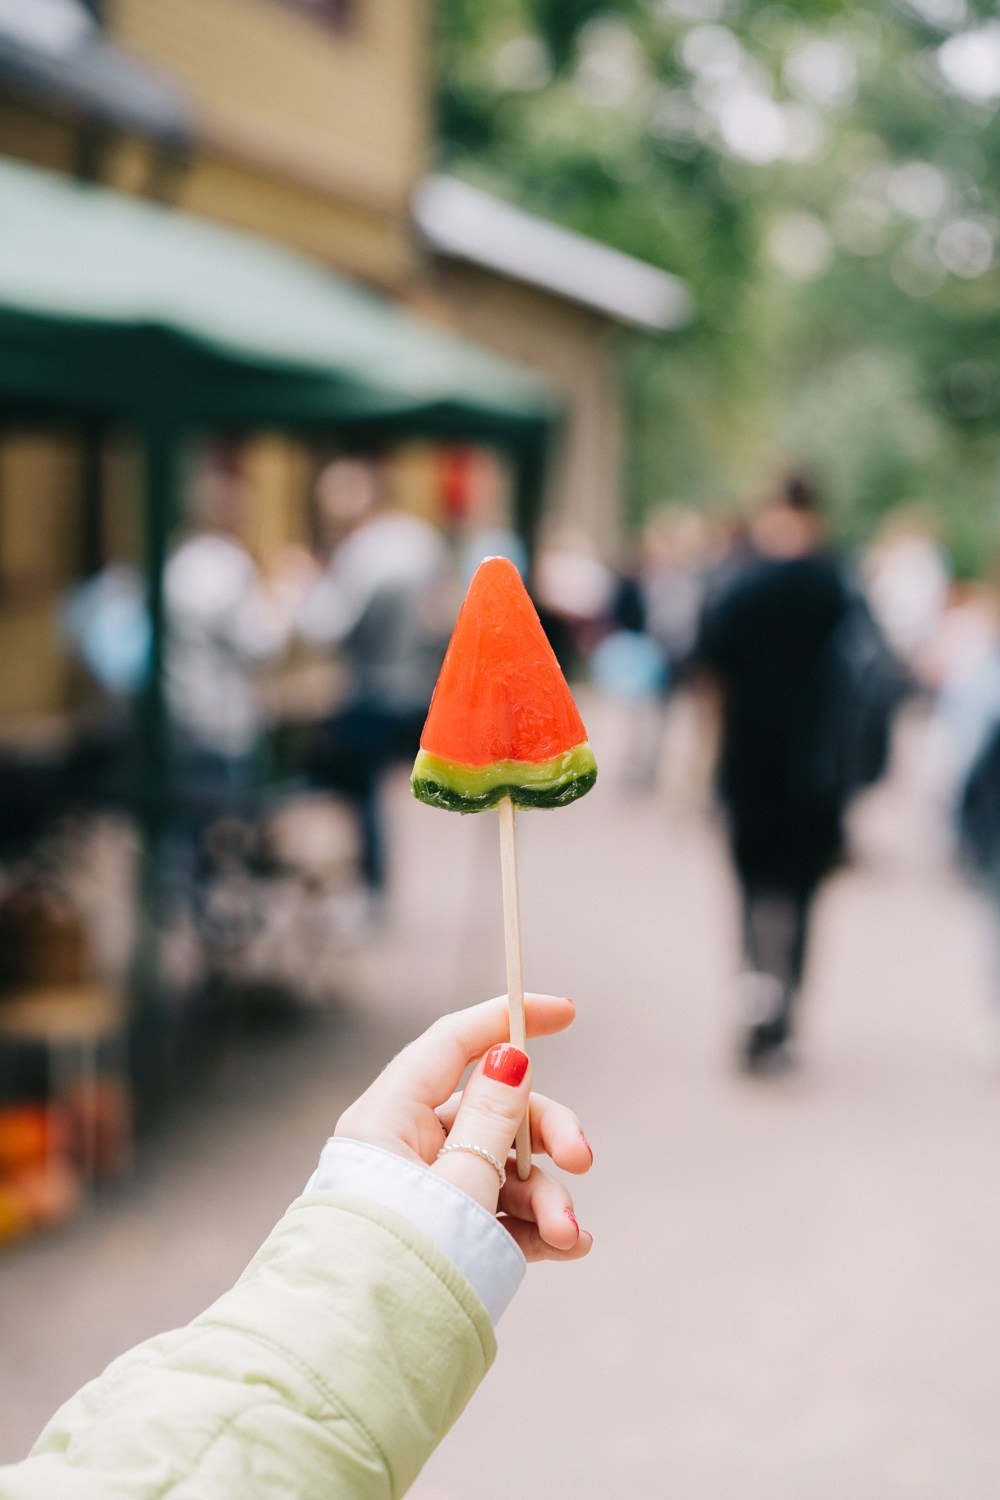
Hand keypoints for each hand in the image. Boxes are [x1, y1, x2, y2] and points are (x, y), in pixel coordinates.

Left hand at [335, 994, 592, 1262]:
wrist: (357, 1360)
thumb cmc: (402, 1258)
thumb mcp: (460, 1181)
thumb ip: (493, 1118)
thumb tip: (508, 1056)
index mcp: (391, 1118)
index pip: (452, 1045)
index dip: (506, 1020)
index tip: (566, 1012)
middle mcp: (408, 1149)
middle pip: (494, 1112)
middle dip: (546, 1136)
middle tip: (583, 1159)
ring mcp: (429, 1195)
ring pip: (504, 1170)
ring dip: (547, 1197)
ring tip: (571, 1236)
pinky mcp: (446, 1238)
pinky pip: (499, 1215)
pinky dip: (534, 1226)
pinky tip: (569, 1246)